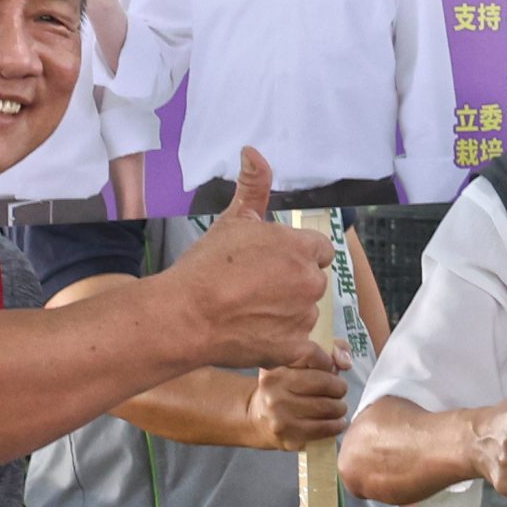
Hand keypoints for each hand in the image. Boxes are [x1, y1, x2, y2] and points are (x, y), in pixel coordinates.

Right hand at [171, 149, 333, 369]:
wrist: (187, 314)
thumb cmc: (207, 266)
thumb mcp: (232, 219)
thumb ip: (253, 186)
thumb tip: (253, 151)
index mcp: (299, 248)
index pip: (319, 251)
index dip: (297, 257)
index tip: (274, 264)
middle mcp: (309, 281)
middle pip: (312, 283)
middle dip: (291, 286)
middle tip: (256, 290)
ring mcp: (303, 317)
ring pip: (305, 315)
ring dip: (288, 315)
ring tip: (251, 315)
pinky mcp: (294, 349)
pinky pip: (313, 354)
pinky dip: (305, 355)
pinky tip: (288, 348)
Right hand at [245, 345, 350, 449]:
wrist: (258, 418)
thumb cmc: (284, 387)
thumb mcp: (294, 363)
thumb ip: (325, 351)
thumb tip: (345, 363)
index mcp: (276, 371)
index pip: (312, 356)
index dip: (329, 364)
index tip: (332, 370)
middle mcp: (274, 392)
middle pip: (325, 385)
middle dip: (339, 388)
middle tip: (339, 392)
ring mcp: (280, 417)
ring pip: (327, 409)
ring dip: (340, 408)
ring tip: (338, 407)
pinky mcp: (288, 437)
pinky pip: (324, 430)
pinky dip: (336, 426)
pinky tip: (335, 422)